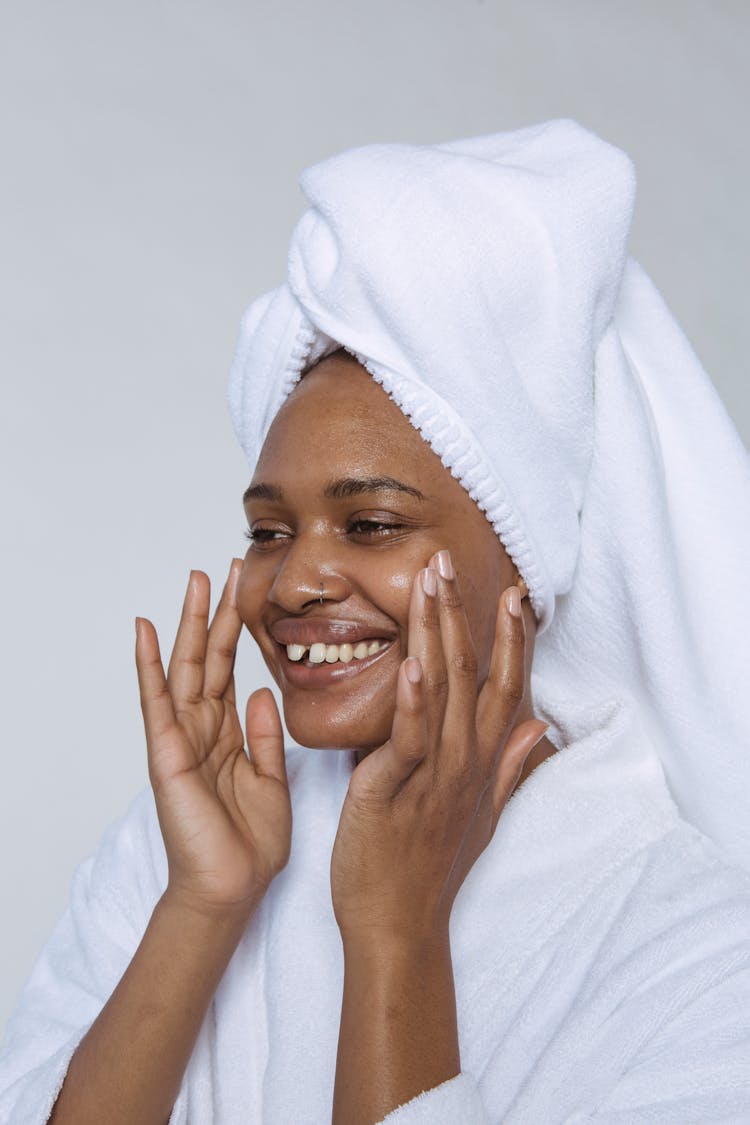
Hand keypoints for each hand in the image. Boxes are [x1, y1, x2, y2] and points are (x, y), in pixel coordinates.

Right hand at [135, 562, 290, 919]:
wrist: (232, 888)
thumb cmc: (249, 843)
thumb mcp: (271, 778)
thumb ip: (264, 735)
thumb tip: (261, 690)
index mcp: (227, 734)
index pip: (231, 669)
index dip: (239, 629)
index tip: (248, 590)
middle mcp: (202, 729)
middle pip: (209, 658)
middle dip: (217, 613)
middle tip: (225, 567)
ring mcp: (182, 738)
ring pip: (187, 669)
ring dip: (190, 624)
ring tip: (195, 581)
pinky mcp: (168, 753)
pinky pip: (158, 702)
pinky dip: (150, 665)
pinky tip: (146, 631)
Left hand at [330, 550, 547, 941]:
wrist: (397, 922)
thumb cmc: (429, 864)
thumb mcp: (481, 811)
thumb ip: (510, 763)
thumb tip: (540, 722)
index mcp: (481, 759)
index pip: (506, 685)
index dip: (513, 637)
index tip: (513, 592)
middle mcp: (466, 759)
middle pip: (472, 672)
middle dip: (461, 613)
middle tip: (448, 560)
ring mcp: (435, 773)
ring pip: (442, 691)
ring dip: (436, 633)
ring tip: (431, 584)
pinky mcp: (396, 788)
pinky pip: (409, 737)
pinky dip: (412, 699)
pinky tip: (412, 662)